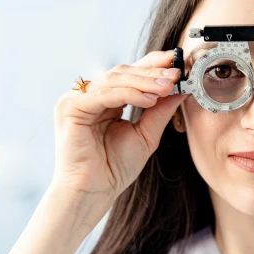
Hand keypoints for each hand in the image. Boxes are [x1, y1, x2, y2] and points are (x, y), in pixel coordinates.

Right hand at [51, 50, 189, 202]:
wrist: (93, 192)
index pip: (129, 74)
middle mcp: (89, 96)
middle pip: (122, 72)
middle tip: (177, 73)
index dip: (152, 64)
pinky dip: (129, 94)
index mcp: (105, 99)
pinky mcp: (70, 108)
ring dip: (144, 81)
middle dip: (152, 72)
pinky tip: (149, 99)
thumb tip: (182, 89)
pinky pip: (105, 94)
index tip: (177, 61)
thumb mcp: (146, 135)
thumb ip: (161, 111)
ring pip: (115, 79)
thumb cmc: (114, 168)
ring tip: (168, 86)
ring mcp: (77, 100)